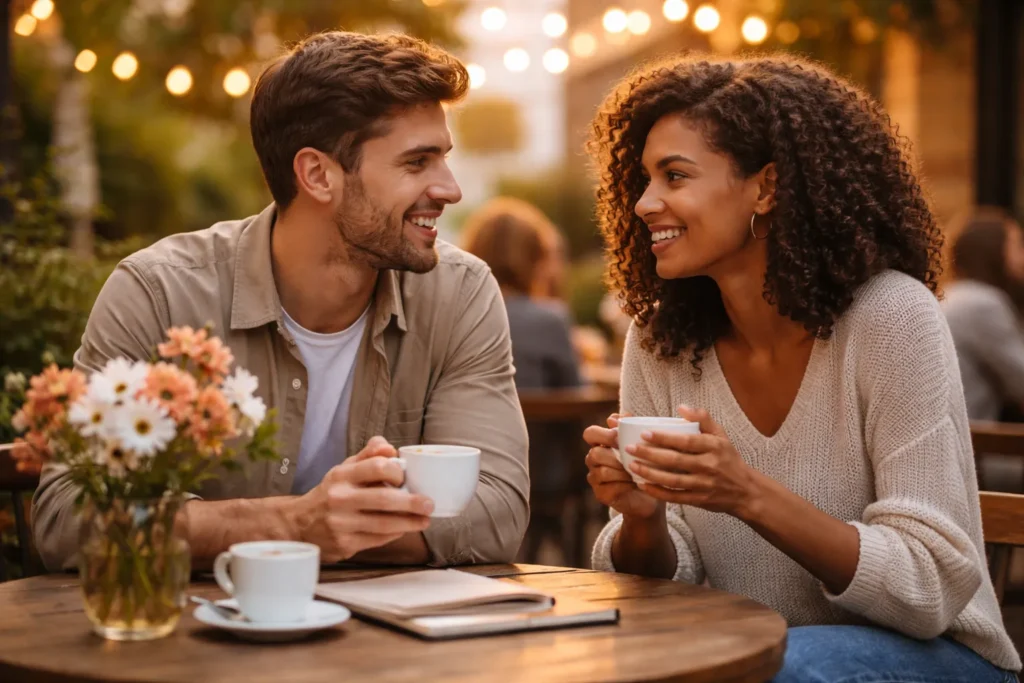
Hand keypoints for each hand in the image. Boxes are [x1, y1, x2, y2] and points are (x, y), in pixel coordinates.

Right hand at [295, 436, 434, 562]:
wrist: (298, 525)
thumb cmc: (330, 493)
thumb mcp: (344, 469)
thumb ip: (368, 456)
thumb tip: (389, 447)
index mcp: (341, 476)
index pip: (376, 467)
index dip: (397, 471)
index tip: (407, 477)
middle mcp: (339, 499)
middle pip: (383, 499)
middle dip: (412, 502)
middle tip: (429, 504)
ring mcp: (341, 524)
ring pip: (384, 524)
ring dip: (409, 523)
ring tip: (424, 520)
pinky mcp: (344, 545)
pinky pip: (378, 540)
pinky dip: (395, 534)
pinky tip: (404, 529)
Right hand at [584, 413, 659, 519]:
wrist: (649, 494)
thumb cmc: (645, 465)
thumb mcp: (641, 444)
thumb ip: (630, 428)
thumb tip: (615, 417)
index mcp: (600, 444)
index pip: (590, 433)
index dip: (602, 434)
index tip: (619, 437)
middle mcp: (593, 460)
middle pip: (595, 453)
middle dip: (615, 455)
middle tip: (632, 458)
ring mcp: (595, 478)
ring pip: (603, 471)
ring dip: (623, 471)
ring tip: (638, 471)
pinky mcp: (601, 494)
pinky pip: (610, 487)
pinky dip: (626, 485)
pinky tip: (637, 483)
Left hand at [626, 406, 760, 518]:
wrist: (746, 491)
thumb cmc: (729, 459)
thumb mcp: (721, 436)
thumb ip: (703, 418)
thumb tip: (681, 407)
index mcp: (714, 447)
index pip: (686, 441)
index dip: (664, 438)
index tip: (644, 433)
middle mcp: (709, 466)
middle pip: (675, 460)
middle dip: (649, 454)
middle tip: (629, 448)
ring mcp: (704, 485)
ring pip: (672, 480)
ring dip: (650, 473)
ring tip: (631, 465)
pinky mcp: (699, 500)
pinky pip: (675, 497)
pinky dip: (658, 492)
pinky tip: (643, 485)